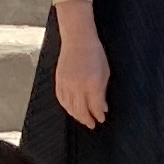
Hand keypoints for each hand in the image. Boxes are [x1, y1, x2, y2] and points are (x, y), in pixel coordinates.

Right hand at [54, 6, 110, 129]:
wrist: (77, 39)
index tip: (102, 119)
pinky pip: (61, 99)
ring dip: (76, 116)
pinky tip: (71, 110)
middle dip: (87, 119)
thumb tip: (103, 108)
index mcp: (92, 83)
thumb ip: (103, 92)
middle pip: (81, 110)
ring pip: (70, 107)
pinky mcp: (59, 81)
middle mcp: (77, 86)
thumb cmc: (95, 53)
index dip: (98, 115)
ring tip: (83, 119)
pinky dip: (66, 107)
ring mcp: (66, 84)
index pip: (94, 107)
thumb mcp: (105, 72)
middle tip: (92, 124)